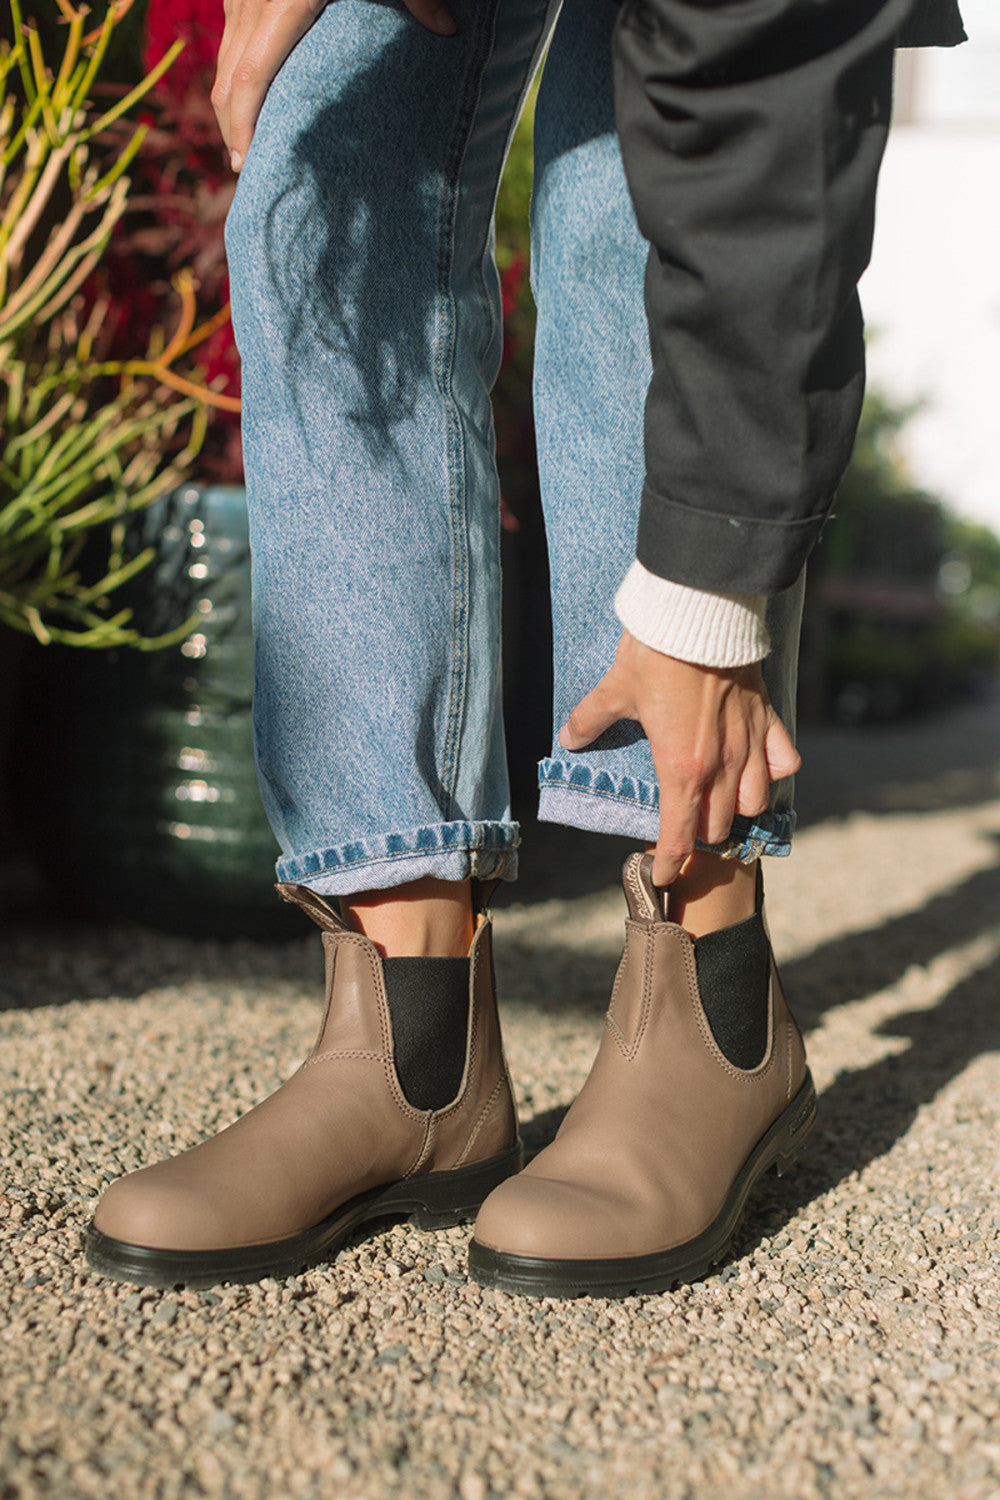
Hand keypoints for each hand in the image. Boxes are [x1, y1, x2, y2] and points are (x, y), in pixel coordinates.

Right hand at [213, 0, 457, 170]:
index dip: (242, 125)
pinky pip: (234, 32)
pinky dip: (239, 66)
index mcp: (284, 4)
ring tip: (248, 139)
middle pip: (228, 78)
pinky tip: (253, 89)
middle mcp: (253, 0)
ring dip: (233, 100)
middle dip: (233, 126)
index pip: (250, 79)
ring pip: (226, 56)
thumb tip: (448, 30)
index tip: (247, 163)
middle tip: (249, 167)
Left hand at [559, 630, 800, 887]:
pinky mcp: (768, 718)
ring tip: (720, 804)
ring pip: (755, 802)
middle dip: (699, 834)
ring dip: (737, 810)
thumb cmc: (655, 654)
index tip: (662, 875)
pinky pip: (783, 760)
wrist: (701, 613)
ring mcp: (750, 744)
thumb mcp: (614, 690)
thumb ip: (591, 720)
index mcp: (680, 768)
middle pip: (718, 825)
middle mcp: (720, 766)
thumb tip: (569, 737)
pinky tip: (760, 769)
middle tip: (684, 830)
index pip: (678, 835)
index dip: (668, 861)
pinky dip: (774, 772)